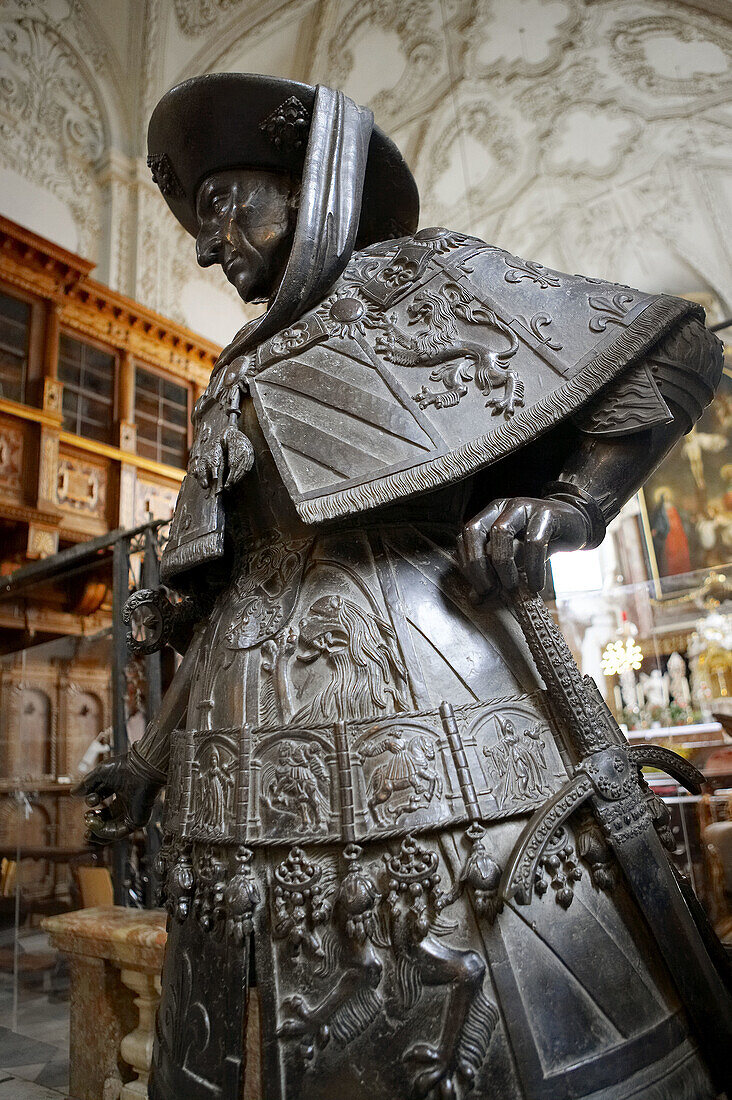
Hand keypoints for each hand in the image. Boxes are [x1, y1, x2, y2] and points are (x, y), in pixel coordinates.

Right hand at [74, 751, 162, 842]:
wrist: (140, 768)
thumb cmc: (124, 767)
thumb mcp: (100, 775)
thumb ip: (86, 785)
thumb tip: (72, 794)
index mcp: (120, 793)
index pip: (104, 802)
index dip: (93, 803)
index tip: (92, 799)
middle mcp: (127, 805)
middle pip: (108, 821)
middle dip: (94, 824)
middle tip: (86, 820)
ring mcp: (132, 814)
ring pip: (112, 831)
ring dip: (97, 832)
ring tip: (88, 830)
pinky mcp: (136, 821)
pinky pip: (118, 833)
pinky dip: (105, 832)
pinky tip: (96, 826)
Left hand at [458, 496, 590, 593]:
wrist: (576, 526)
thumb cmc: (540, 543)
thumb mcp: (515, 560)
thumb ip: (495, 574)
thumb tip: (476, 598)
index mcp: (488, 515)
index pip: (465, 537)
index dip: (468, 565)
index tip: (480, 590)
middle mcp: (502, 507)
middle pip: (475, 531)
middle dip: (479, 565)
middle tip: (491, 591)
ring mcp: (523, 506)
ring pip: (500, 532)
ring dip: (503, 566)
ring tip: (512, 588)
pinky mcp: (547, 512)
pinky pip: (534, 542)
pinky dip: (533, 568)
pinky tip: (536, 585)